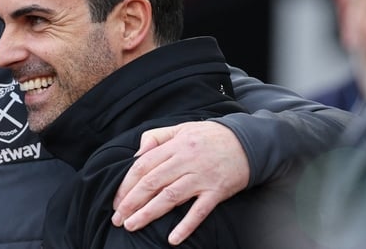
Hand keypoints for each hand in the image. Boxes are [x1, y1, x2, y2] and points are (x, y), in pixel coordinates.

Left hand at [111, 121, 248, 244]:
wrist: (248, 141)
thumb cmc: (210, 136)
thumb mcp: (181, 128)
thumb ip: (157, 137)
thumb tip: (136, 153)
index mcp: (175, 145)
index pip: (144, 165)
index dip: (127, 184)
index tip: (116, 199)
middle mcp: (186, 160)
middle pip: (153, 182)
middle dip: (131, 201)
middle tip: (118, 218)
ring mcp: (202, 177)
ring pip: (170, 197)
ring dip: (149, 213)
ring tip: (132, 225)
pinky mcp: (217, 191)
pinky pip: (200, 211)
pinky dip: (186, 225)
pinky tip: (172, 239)